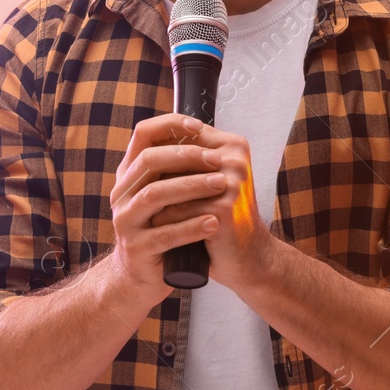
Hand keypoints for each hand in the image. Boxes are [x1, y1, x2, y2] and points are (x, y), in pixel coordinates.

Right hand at [107, 114, 226, 297]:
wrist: (141, 277)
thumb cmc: (161, 229)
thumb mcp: (164, 195)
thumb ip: (176, 169)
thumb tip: (208, 134)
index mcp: (129, 175)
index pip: (142, 135)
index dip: (169, 125)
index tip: (198, 127)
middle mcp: (122, 194)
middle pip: (149, 161)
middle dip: (186, 156)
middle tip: (217, 160)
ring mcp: (125, 222)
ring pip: (155, 195)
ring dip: (191, 187)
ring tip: (221, 186)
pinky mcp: (136, 249)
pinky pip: (164, 234)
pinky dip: (191, 226)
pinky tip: (213, 222)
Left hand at [147, 125, 272, 290]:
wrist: (247, 256)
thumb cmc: (221, 216)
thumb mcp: (208, 180)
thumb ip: (188, 158)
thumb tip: (144, 141)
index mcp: (233, 145)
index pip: (184, 132)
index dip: (159, 152)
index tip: (146, 174)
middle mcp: (235, 159)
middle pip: (175, 158)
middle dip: (154, 179)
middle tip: (142, 198)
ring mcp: (231, 183)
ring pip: (170, 184)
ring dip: (155, 202)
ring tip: (150, 215)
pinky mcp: (223, 209)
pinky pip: (176, 211)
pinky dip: (163, 223)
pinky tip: (161, 232)